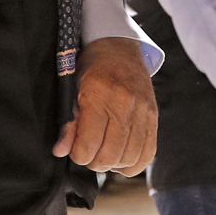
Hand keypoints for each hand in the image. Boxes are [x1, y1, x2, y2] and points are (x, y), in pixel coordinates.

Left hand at [53, 36, 156, 173]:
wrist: (119, 50)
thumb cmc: (91, 69)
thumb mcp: (72, 89)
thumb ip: (67, 122)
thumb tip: (61, 150)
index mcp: (99, 94)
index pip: (89, 143)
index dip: (78, 155)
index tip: (75, 150)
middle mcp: (124, 104)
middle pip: (110, 155)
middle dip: (94, 162)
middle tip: (88, 153)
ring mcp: (143, 112)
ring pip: (129, 158)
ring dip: (112, 164)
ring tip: (103, 154)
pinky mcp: (154, 118)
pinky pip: (148, 154)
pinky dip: (132, 163)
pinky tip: (120, 157)